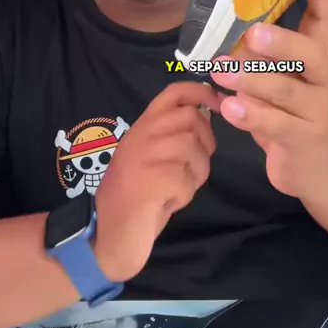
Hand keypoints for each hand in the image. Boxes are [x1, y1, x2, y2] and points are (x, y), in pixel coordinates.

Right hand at [93, 81, 219, 282]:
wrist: (110, 235)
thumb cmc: (135, 197)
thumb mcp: (151, 157)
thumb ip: (171, 135)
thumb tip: (205, 115)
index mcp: (142, 127)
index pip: (174, 92)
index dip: (201, 92)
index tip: (217, 102)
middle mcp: (141, 134)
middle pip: (191, 117)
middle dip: (205, 141)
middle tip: (195, 166)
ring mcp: (144, 155)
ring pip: (193, 147)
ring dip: (197, 171)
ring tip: (179, 188)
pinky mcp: (151, 180)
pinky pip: (187, 177)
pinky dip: (186, 193)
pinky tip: (170, 202)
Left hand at [211, 0, 327, 200]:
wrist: (317, 170)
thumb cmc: (290, 114)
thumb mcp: (279, 81)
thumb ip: (262, 58)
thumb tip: (230, 34)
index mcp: (318, 58)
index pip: (324, 20)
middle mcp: (324, 79)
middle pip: (310, 53)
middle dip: (281, 41)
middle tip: (252, 33)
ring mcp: (318, 111)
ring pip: (287, 90)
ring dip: (252, 79)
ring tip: (221, 71)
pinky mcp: (305, 140)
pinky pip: (277, 125)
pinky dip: (251, 116)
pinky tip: (229, 108)